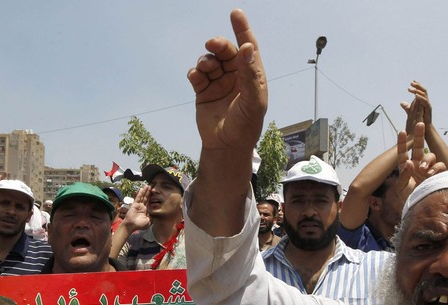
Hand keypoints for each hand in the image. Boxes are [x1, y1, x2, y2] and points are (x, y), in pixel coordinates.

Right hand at [121, 185, 150, 231]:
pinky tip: (142, 189)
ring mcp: (138, 205)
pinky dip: (140, 193)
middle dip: (149, 192)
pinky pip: (138, 197)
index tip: (154, 193)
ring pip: (143, 196)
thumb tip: (154, 214)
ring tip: (148, 185)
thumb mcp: (148, 222)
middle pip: (146, 198)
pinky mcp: (135, 204)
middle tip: (151, 186)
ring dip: (145, 191)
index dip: (151, 197)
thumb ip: (151, 217)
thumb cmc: (139, 225)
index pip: (149, 202)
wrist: (132, 225)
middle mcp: (142, 206)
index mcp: (145, 210)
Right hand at [187, 9, 266, 153]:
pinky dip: (195, 73)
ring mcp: (219, 84)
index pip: (248, 48)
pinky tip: (195, 76)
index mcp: (252, 77)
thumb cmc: (245, 126)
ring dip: (206, 60)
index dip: (242, 30)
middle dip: (219, 45)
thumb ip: (250, 74)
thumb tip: (247, 47)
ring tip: (204, 68)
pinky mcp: (203, 92)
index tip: (235, 13)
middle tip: (212, 43)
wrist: (226, 147)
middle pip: (226, 52)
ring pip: (210, 61)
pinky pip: (197, 75)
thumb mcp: (252, 102)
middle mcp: (236, 77)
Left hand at [395, 123, 444, 203]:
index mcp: (405, 167)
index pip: (402, 153)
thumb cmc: (407, 198)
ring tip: (423, 170)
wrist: (419, 208)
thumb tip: (409, 162)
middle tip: (420, 124)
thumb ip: (404, 175)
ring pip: (430, 156)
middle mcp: (416, 165)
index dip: (401, 142)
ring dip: (427, 160)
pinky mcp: (437, 175)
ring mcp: (427, 169)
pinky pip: (439, 166)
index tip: (401, 131)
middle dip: (419, 136)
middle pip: (418, 148)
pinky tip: (430, 174)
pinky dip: (435, 168)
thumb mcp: (401, 187)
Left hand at [408, 81, 431, 126]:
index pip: (420, 91)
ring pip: (424, 95)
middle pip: (423, 91)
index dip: (417, 86)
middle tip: (411, 82)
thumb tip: (401, 102)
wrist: (424, 129)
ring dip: (418, 91)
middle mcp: (426, 102)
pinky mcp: (428, 110)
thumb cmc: (419, 120)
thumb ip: (407, 107)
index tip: (412, 81)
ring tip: (411, 89)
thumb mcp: (411, 112)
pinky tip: (415, 96)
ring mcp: (428, 105)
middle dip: (418, 86)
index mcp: (422, 101)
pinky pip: (425, 102)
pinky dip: (421, 98)